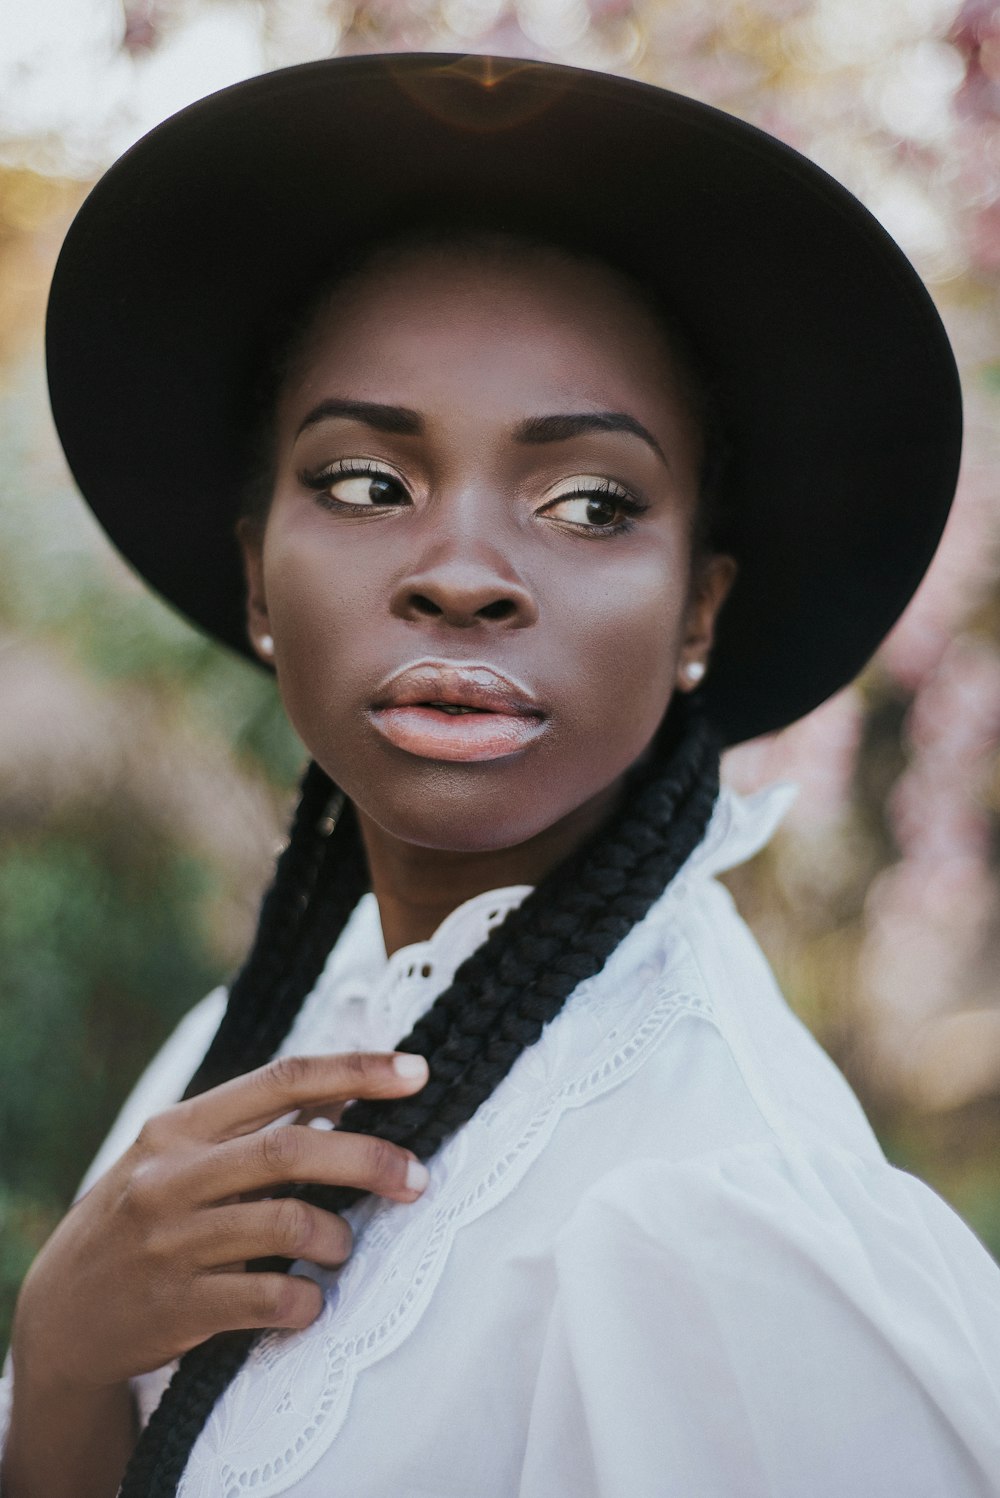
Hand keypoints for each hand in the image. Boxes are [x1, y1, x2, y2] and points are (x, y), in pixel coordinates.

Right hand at [10, 1051, 429, 1396]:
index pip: (280, 1079)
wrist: (61, 1312)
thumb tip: (349, 1090)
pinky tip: (308, 1303)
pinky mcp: (179, 1308)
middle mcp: (171, 1177)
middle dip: (369, 1160)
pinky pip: (271, 1300)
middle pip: (290, 1151)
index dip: (355, 1071)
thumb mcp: (177, 1157)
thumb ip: (251, 1128)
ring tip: (340, 1248)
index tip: (415, 1072)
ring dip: (337, 1239)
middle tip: (418, 1178)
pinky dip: (308, 1302)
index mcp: (179, 1127)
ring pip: (288, 1226)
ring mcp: (172, 1243)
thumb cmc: (144, 1218)